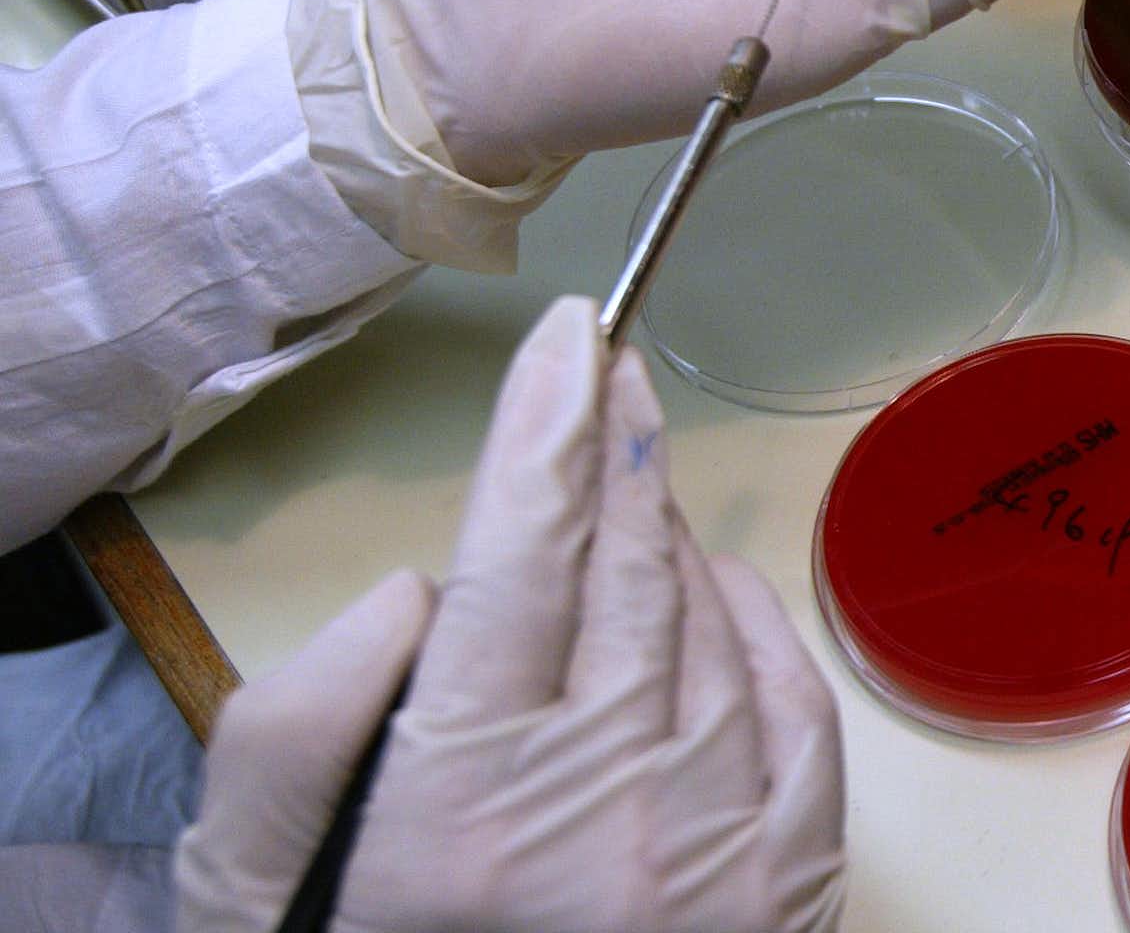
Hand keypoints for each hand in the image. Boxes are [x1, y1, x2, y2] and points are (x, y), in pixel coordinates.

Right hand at [174, 298, 845, 932]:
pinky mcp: (791, 885)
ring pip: (711, 625)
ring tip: (631, 491)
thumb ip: (294, 729)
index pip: (522, 556)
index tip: (569, 332)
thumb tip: (419, 588)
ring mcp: (718, 848)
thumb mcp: (254, 893)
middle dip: (613, 449)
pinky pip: (795, 709)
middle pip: (626, 571)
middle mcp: (609, 810)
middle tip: (607, 368)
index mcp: (465, 799)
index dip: (548, 427)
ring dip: (669, 538)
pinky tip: (717, 597)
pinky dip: (757, 632)